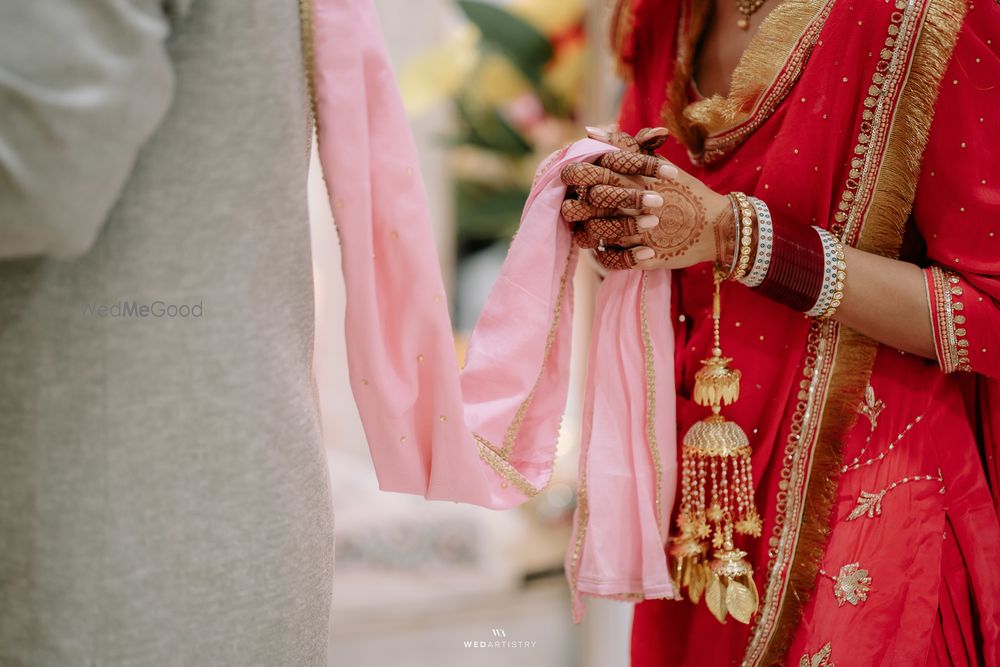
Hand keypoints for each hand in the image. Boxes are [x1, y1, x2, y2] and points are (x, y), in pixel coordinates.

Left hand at [560, 126, 734, 271]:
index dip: (575, 173)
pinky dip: (606, 257)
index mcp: (635, 178)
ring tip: (590, 228)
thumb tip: (591, 130)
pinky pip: (611, 261)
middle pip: (588, 202)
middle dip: (573, 204)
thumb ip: (625, 145)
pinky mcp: (644, 257)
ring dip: (587, 231)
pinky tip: (608, 249)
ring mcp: (638, 232)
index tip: (570, 176)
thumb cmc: (682, 190)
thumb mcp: (657, 163)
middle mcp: (634, 204)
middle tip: (572, 205)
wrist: (715, 226)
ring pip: (594, 233)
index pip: (594, 171)